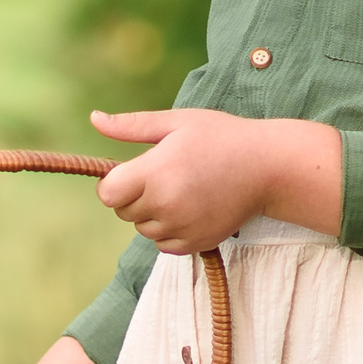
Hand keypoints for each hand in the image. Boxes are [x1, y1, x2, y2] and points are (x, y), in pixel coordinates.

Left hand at [89, 108, 341, 254]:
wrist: (267, 167)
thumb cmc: (221, 137)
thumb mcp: (176, 122)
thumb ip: (131, 125)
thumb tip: (94, 119)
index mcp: (155, 173)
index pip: (107, 194)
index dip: (115, 182)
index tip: (133, 170)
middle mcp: (166, 205)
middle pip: (123, 212)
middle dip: (134, 195)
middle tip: (164, 174)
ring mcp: (182, 227)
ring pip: (143, 229)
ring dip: (152, 213)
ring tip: (181, 189)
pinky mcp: (196, 244)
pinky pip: (164, 244)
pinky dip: (169, 230)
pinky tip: (190, 207)